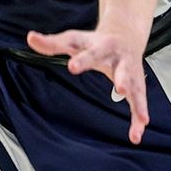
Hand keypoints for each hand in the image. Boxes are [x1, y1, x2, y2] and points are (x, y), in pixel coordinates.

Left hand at [25, 25, 148, 143]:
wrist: (125, 35)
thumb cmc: (94, 41)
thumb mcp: (73, 39)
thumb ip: (52, 43)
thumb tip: (30, 38)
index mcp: (102, 46)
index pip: (90, 53)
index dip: (81, 60)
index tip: (71, 66)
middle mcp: (120, 59)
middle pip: (122, 69)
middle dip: (123, 78)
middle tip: (121, 88)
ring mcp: (131, 73)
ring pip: (136, 89)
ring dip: (138, 104)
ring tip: (140, 122)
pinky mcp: (137, 85)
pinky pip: (139, 102)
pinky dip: (140, 117)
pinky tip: (137, 134)